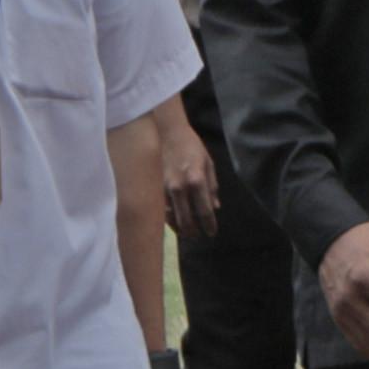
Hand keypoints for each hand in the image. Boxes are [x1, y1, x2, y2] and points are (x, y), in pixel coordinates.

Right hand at [157, 113, 219, 241]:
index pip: (205, 211)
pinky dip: (168, 219)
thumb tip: (215, 207)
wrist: (166, 132)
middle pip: (187, 220)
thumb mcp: (208, 163)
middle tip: (199, 236)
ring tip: (187, 233)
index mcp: (196, 180)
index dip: (209, 225)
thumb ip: (212, 187)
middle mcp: (179, 187)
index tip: (212, 233)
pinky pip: (161, 211)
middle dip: (194, 231)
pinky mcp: (153, 189)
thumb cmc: (191, 146)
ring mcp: (163, 189)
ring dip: (181, 229)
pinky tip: (174, 223)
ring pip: (172, 218)